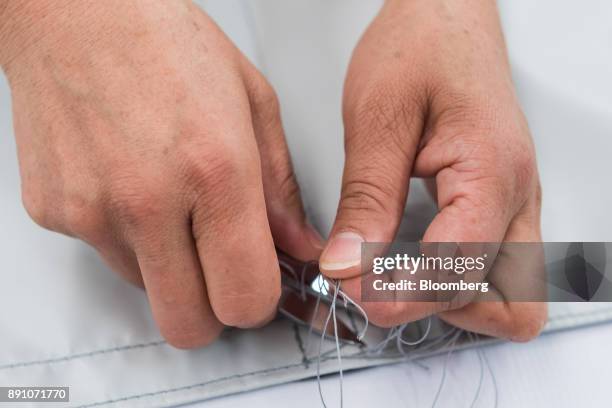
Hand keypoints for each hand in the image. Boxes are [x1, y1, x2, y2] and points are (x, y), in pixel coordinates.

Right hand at [1, 0, 322, 347]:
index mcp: (215, 171)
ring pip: (148, 293)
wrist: (77, 13)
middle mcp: (149, 201)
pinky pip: (107, 256)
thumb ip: (281, 190)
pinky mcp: (55, 213)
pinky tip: (132, 185)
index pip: (244, 297)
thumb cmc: (167, 43)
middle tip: (219, 267)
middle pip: (189, 324)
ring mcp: (93, 212)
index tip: (257, 281)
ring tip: (171, 203)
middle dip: (213, 307)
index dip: (257, 300)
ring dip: (170, 267)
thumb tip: (296, 246)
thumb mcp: (254, 104)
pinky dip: (128, 238)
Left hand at [319, 0, 545, 340]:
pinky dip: (457, 284)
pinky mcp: (500, 206)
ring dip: (453, 302)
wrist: (446, 16)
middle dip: (438, 308)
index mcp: (492, 173)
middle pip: (507, 306)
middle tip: (377, 286)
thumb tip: (347, 267)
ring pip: (511, 298)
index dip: (402, 294)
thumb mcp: (377, 120)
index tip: (352, 288)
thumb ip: (366, 200)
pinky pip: (496, 273)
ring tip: (394, 276)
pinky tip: (412, 261)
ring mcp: (516, 206)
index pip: (460, 271)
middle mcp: (518, 199)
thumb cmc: (419, 48)